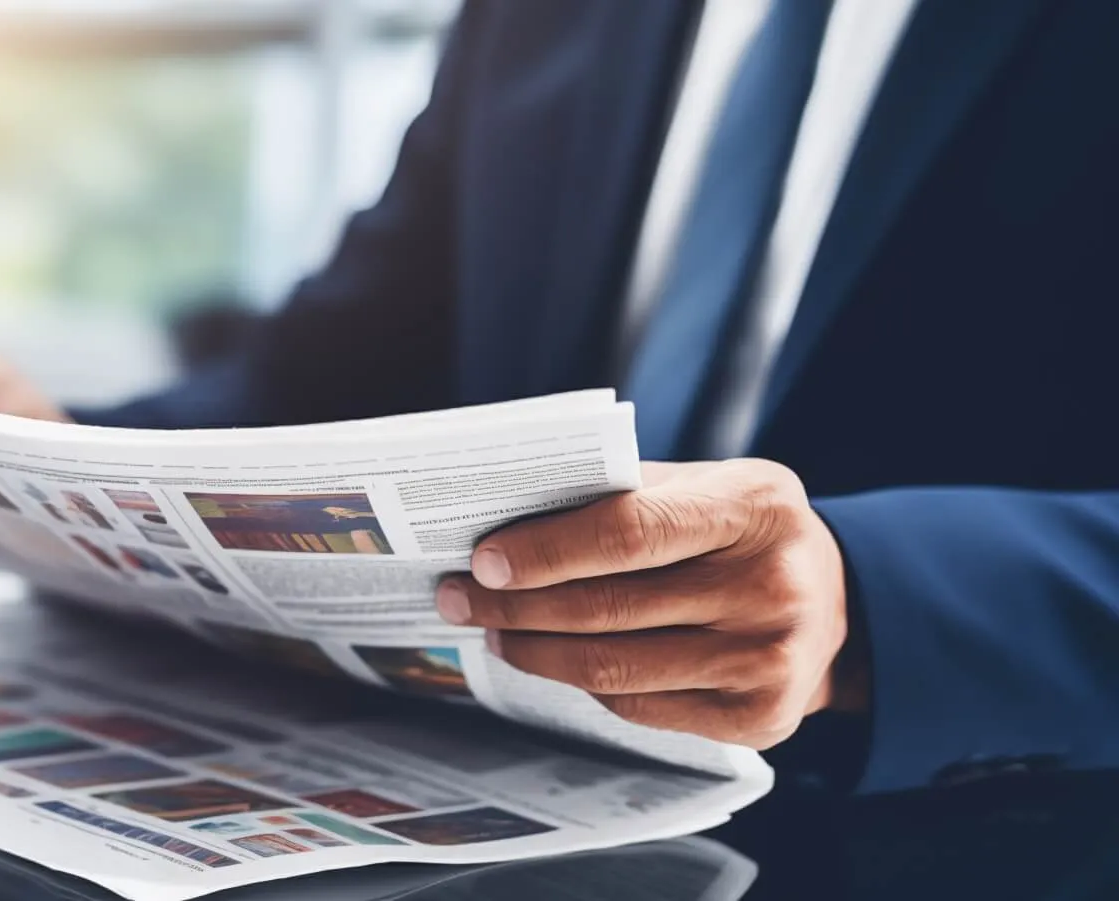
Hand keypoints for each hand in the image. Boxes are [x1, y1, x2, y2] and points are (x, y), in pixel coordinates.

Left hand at [435, 459, 865, 749]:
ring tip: (492, 630)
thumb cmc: (744, 531)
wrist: (838, 603)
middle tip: (457, 597)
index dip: (546, 552)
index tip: (482, 561)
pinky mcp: (757, 719)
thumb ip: (626, 495)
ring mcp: (769, 661)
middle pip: (609, 609)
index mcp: (754, 509)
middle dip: (515, 606)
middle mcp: (771, 588)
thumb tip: (509, 517)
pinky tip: (552, 659)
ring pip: (614, 669)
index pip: (629, 534)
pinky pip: (638, 707)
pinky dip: (583, 683)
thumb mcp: (708, 485)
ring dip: (535, 651)